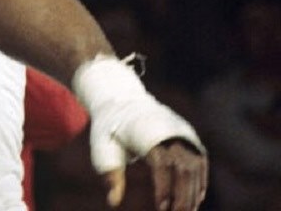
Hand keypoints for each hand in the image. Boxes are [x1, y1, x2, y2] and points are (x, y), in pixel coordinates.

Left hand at [76, 57, 207, 210]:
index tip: (162, 208)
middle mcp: (169, 131)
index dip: (164, 187)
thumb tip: (113, 202)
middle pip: (183, 168)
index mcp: (147, 132)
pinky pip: (200, 162)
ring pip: (195, 167)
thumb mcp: (102, 147)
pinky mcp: (189, 136)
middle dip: (183, 195)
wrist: (122, 101)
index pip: (162, 164)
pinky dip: (199, 181)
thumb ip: (110, 174)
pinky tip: (195, 200)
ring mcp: (182, 133)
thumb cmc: (110, 129)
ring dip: (193, 192)